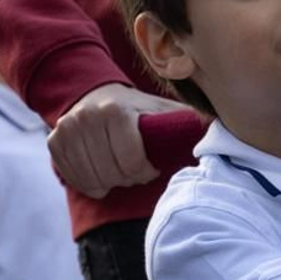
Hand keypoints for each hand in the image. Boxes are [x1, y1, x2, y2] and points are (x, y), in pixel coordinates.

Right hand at [46, 83, 176, 198]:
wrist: (95, 95)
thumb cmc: (136, 110)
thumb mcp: (162, 111)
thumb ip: (187, 122)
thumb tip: (226, 130)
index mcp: (114, 110)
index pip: (130, 162)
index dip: (144, 171)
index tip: (150, 166)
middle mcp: (86, 117)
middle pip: (112, 173)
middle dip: (128, 178)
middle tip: (135, 169)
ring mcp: (66, 129)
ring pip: (93, 180)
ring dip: (110, 182)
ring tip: (119, 170)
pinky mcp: (54, 141)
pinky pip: (74, 179)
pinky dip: (90, 184)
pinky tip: (101, 174)